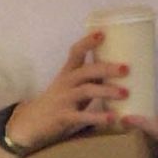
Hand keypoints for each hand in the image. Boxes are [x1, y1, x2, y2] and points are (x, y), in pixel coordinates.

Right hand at [5, 30, 127, 148]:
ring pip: (86, 91)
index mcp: (68, 73)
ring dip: (107, 91)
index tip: (103, 33)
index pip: (76, 52)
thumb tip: (120, 69)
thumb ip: (91, 78)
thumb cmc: (59, 102)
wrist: (30, 124)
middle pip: (86, 71)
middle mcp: (66, 83)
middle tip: (126, 68)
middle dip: (106, 68)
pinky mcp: (63, 117)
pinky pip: (82, 116)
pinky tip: (113, 118)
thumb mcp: (72, 86)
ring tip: (125, 93)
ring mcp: (64, 100)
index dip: (88, 42)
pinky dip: (98, 117)